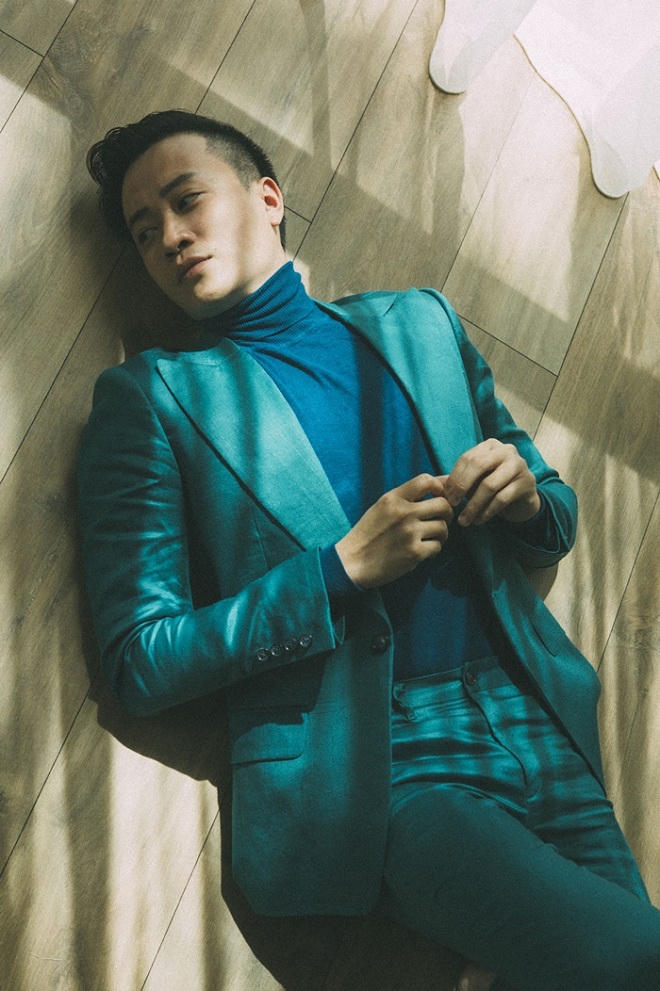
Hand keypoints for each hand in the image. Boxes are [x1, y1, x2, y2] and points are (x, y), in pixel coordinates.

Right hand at [335, 474, 452, 588]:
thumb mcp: (382, 507)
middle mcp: (403, 513)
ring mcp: (410, 533)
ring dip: (441, 533)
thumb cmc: (369, 533)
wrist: (352, 562)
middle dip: (447, 513)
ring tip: (431, 537)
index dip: (440, 486)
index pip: (426, 480)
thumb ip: (406, 496)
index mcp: (393, 498)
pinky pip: (438, 546)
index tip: (439, 497)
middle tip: (442, 520)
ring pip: (443, 527)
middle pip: (443, 504)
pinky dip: (434, 549)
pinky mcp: (414, 553)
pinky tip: (424, 550)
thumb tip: (439, 483)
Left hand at [442, 439, 540, 525]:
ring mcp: (519, 465)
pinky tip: (479, 520)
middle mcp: (506, 450)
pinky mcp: (527, 482)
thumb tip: (433, 485)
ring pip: (490, 485)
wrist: (521, 499)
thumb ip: (455, 481)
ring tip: (464, 520)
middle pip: (479, 466)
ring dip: (473, 506)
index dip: (454, 478)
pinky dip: (487, 511)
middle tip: (453, 505)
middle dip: (462, 487)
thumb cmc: (492, 486)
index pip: (467, 458)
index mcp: (490, 446)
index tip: (446, 496)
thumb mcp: (474, 481)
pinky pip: (502, 498)